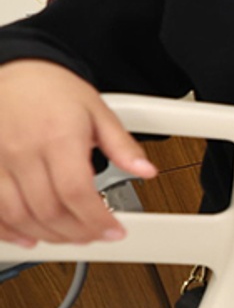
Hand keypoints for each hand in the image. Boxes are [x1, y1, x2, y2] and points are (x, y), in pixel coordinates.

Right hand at [0, 59, 158, 246]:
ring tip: (71, 237)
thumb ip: (122, 145)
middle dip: (78, 232)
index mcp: (58, 137)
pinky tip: (29, 236)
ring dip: (47, 235)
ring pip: (18, 214)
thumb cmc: (54, 90)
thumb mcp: (98, 111)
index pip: (76, 192)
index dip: (96, 219)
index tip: (113, 230)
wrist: (16, 70)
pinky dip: (8, 230)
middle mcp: (23, 151)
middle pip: (49, 209)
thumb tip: (146, 171)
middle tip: (96, 235)